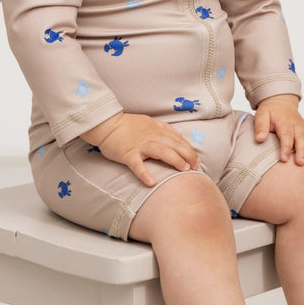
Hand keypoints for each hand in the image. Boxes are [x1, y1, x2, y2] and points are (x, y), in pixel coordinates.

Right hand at [82, 112, 200, 186]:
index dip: (189, 149)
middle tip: (196, 166)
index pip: (178, 140)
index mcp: (157, 130)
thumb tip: (177, 134)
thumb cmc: (127, 124)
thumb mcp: (148, 121)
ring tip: (184, 170)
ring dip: (175, 160)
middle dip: (188, 155)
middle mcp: (151, 137)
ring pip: (161, 151)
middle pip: (174, 145)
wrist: (107, 124)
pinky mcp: (128, 154)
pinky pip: (137, 165)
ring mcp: (140, 146)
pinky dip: (144, 173)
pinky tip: (152, 182)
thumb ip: (163, 128)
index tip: (196, 159)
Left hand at [253, 95, 303, 166]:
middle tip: (301, 163)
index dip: (285, 147)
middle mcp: (297, 127)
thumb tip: (259, 138)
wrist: (281, 103)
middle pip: (302, 139)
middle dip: (302, 151)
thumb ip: (260, 126)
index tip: (283, 159)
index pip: (286, 135)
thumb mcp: (262, 115)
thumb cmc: (270, 111)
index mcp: (285, 123)